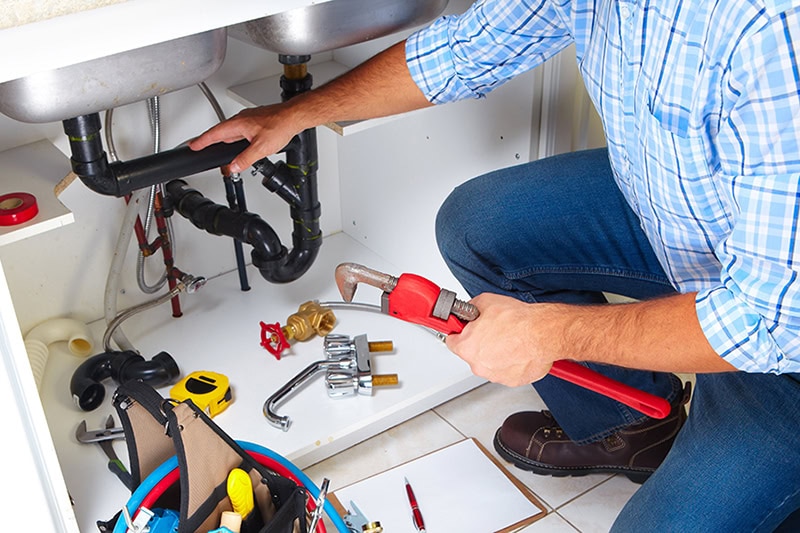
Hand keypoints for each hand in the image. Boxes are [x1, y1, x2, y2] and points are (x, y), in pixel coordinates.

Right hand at [188, 103, 302, 173]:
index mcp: (238, 124)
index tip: (192, 146)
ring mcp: (249, 119)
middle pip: (220, 131)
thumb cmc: (279, 126)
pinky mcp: (256, 120)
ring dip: (223, 139)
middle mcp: (241, 119)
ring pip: (231, 130)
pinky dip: (234, 137)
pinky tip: (239, 143)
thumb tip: (233, 167)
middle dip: (208, 140)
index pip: (214, 134)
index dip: (201, 141)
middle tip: (199, 145)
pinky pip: (240, 129)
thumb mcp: (260, 148)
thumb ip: (245, 159)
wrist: (293, 116)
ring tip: (216, 146)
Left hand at [445, 293, 554, 386]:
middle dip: (480, 342)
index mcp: (467, 347)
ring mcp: (495, 375)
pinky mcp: (512, 380)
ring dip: (496, 353)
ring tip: (510, 339)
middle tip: (493, 331)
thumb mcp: (485, 301)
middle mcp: (478, 365)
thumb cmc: (518, 320)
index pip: (451, 341)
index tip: (462, 330)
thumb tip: (469, 311)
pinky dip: (511, 362)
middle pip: (472, 354)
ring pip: (490, 363)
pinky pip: (506, 370)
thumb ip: (471, 309)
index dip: (458, 332)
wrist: (543, 333)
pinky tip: (518, 349)